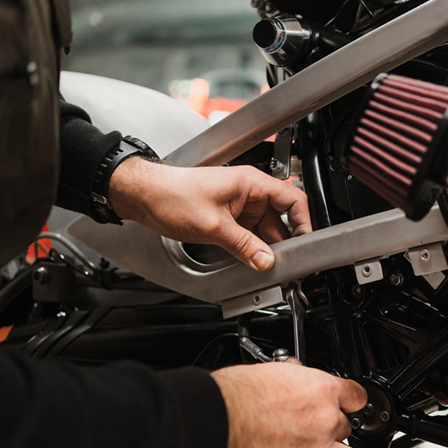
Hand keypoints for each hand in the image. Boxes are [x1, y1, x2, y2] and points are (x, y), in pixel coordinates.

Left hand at [108, 157, 310, 271]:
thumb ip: (244, 246)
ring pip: (264, 229)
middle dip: (283, 241)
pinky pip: (249, 234)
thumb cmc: (172, 195)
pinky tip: (250, 259)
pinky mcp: (228, 217)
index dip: (303, 222)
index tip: (304, 242)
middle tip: (283, 262)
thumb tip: (266, 261)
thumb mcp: (213, 225)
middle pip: (280, 219)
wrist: (143, 196)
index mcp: (250, 183)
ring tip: (264, 263)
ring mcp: (238, 205)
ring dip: (265, 247)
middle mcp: (247, 192)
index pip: (293, 199)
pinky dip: (251, 247)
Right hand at [211, 362, 366, 447]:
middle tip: (315, 431)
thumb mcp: (276, 372)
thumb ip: (298, 379)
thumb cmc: (238, 395)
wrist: (220, 419)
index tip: (349, 408)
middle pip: (348, 429)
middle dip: (333, 430)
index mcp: (322, 390)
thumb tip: (300, 377)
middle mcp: (326, 420)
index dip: (352, 404)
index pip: (358, 398)